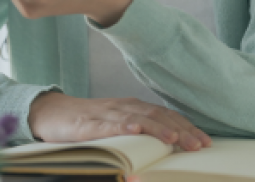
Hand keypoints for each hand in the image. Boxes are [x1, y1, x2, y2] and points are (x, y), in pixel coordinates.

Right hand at [28, 92, 212, 151]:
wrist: (49, 113)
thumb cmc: (85, 123)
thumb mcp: (116, 126)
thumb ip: (138, 132)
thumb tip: (168, 146)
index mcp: (132, 108)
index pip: (165, 115)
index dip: (186, 127)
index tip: (205, 141)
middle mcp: (123, 107)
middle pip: (157, 116)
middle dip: (180, 131)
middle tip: (199, 145)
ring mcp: (105, 114)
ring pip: (136, 118)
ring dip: (158, 129)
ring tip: (175, 140)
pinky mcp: (86, 124)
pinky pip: (106, 125)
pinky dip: (122, 126)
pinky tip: (134, 130)